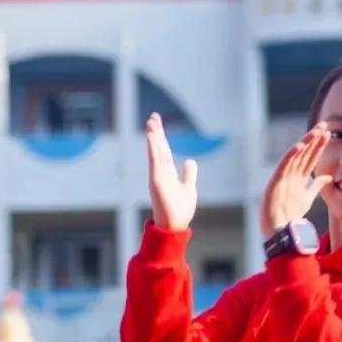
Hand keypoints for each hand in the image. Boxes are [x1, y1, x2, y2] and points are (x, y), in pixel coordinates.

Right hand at [146, 113, 197, 230]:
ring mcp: (157, 176)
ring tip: (151, 122)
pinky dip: (153, 149)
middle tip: (153, 116)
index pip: (164, 150)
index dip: (161, 137)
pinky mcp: (156, 181)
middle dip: (157, 132)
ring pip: (156, 152)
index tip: (157, 123)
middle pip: (159, 148)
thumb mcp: (188, 187)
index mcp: (168, 173)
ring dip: (154, 137)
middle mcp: (161, 172)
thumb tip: (190, 160)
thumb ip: (188, 174)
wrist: (175, 225)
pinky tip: (152, 137)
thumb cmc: (180, 209)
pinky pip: (154, 161)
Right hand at [260, 123, 332, 237]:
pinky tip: (299, 145)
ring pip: (295, 156)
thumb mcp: (307, 198)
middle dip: (314, 139)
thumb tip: (328, 177)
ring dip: (305, 143)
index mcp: (298, 177)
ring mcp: (283, 177)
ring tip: (316, 131)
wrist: (281, 231)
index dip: (319, 146)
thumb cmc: (291, 215)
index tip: (329, 134)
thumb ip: (316, 186)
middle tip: (324, 125)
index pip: (310, 158)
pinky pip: (283, 166)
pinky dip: (291, 156)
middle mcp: (291, 174)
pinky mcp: (275, 182)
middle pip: (304, 153)